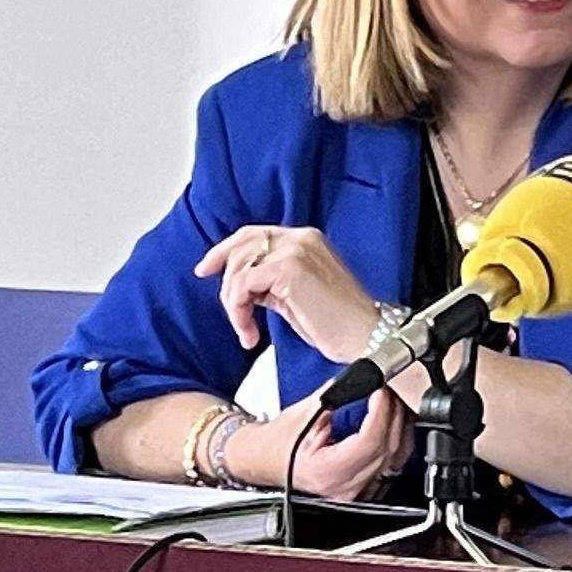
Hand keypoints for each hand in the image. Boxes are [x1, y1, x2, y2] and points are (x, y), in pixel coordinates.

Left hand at [195, 225, 382, 364]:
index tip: (205, 269)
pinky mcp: (288, 269)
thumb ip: (272, 281)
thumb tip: (243, 285)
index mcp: (307, 240)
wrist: (365, 337)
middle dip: (226, 282)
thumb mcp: (298, 295)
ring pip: (238, 268)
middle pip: (240, 247)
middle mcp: (301, 238)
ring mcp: (295, 250)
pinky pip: (242, 285)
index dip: (224, 251)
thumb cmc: (339, 324)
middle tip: (233, 313)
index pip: (254, 234)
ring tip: (247, 330)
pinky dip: (238, 311)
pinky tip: (251, 332)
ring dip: (233, 304)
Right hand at [232, 384, 412, 500]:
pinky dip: (396, 443)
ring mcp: (355, 492)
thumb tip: (361, 376)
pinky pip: (391, 466)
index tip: (382, 391)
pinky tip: (393, 425)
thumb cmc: (276, 443)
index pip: (370, 441)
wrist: (263, 460)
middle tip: (390, 391)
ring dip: (400, 428)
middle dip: (394, 414)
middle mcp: (344, 487)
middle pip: (388, 449)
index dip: (382, 412)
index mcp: (326, 472)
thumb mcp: (304, 413)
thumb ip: (336, 394)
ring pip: (395, 459)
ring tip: (393, 404)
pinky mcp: (362, 489)